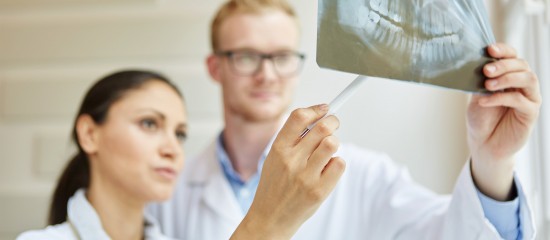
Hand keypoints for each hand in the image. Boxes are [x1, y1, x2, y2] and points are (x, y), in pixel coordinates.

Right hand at [231, 104, 344, 239]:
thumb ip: (293, 139)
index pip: (299, 117)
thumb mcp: (274, 158)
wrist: (270, 217)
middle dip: (333, 122)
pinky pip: (339, 164)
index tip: (324, 109)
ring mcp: (306, 176)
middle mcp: (291, 161)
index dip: (316, 109)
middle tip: (333, 124)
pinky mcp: (319, 190)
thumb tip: (318, 117)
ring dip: (333, 143)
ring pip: (332, 143)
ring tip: (327, 151)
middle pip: (322, 127)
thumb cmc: (275, 185)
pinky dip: (336, 163)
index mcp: (278, 149)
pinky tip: (326, 170)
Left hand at [467, 43, 541, 200]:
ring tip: (487, 85)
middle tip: (486, 70)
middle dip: (504, 64)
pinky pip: (521, 101)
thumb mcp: (477, 95)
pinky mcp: (530, 113)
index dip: (504, 50)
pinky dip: (502, 98)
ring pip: (528, 79)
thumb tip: (478, 63)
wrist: (483, 143)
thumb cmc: (481, 118)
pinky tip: (485, 101)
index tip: (489, 49)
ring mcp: (530, 98)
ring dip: (507, 78)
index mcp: (510, 76)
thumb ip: (481, 80)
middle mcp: (523, 84)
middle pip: (522, 65)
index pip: (513, 56)